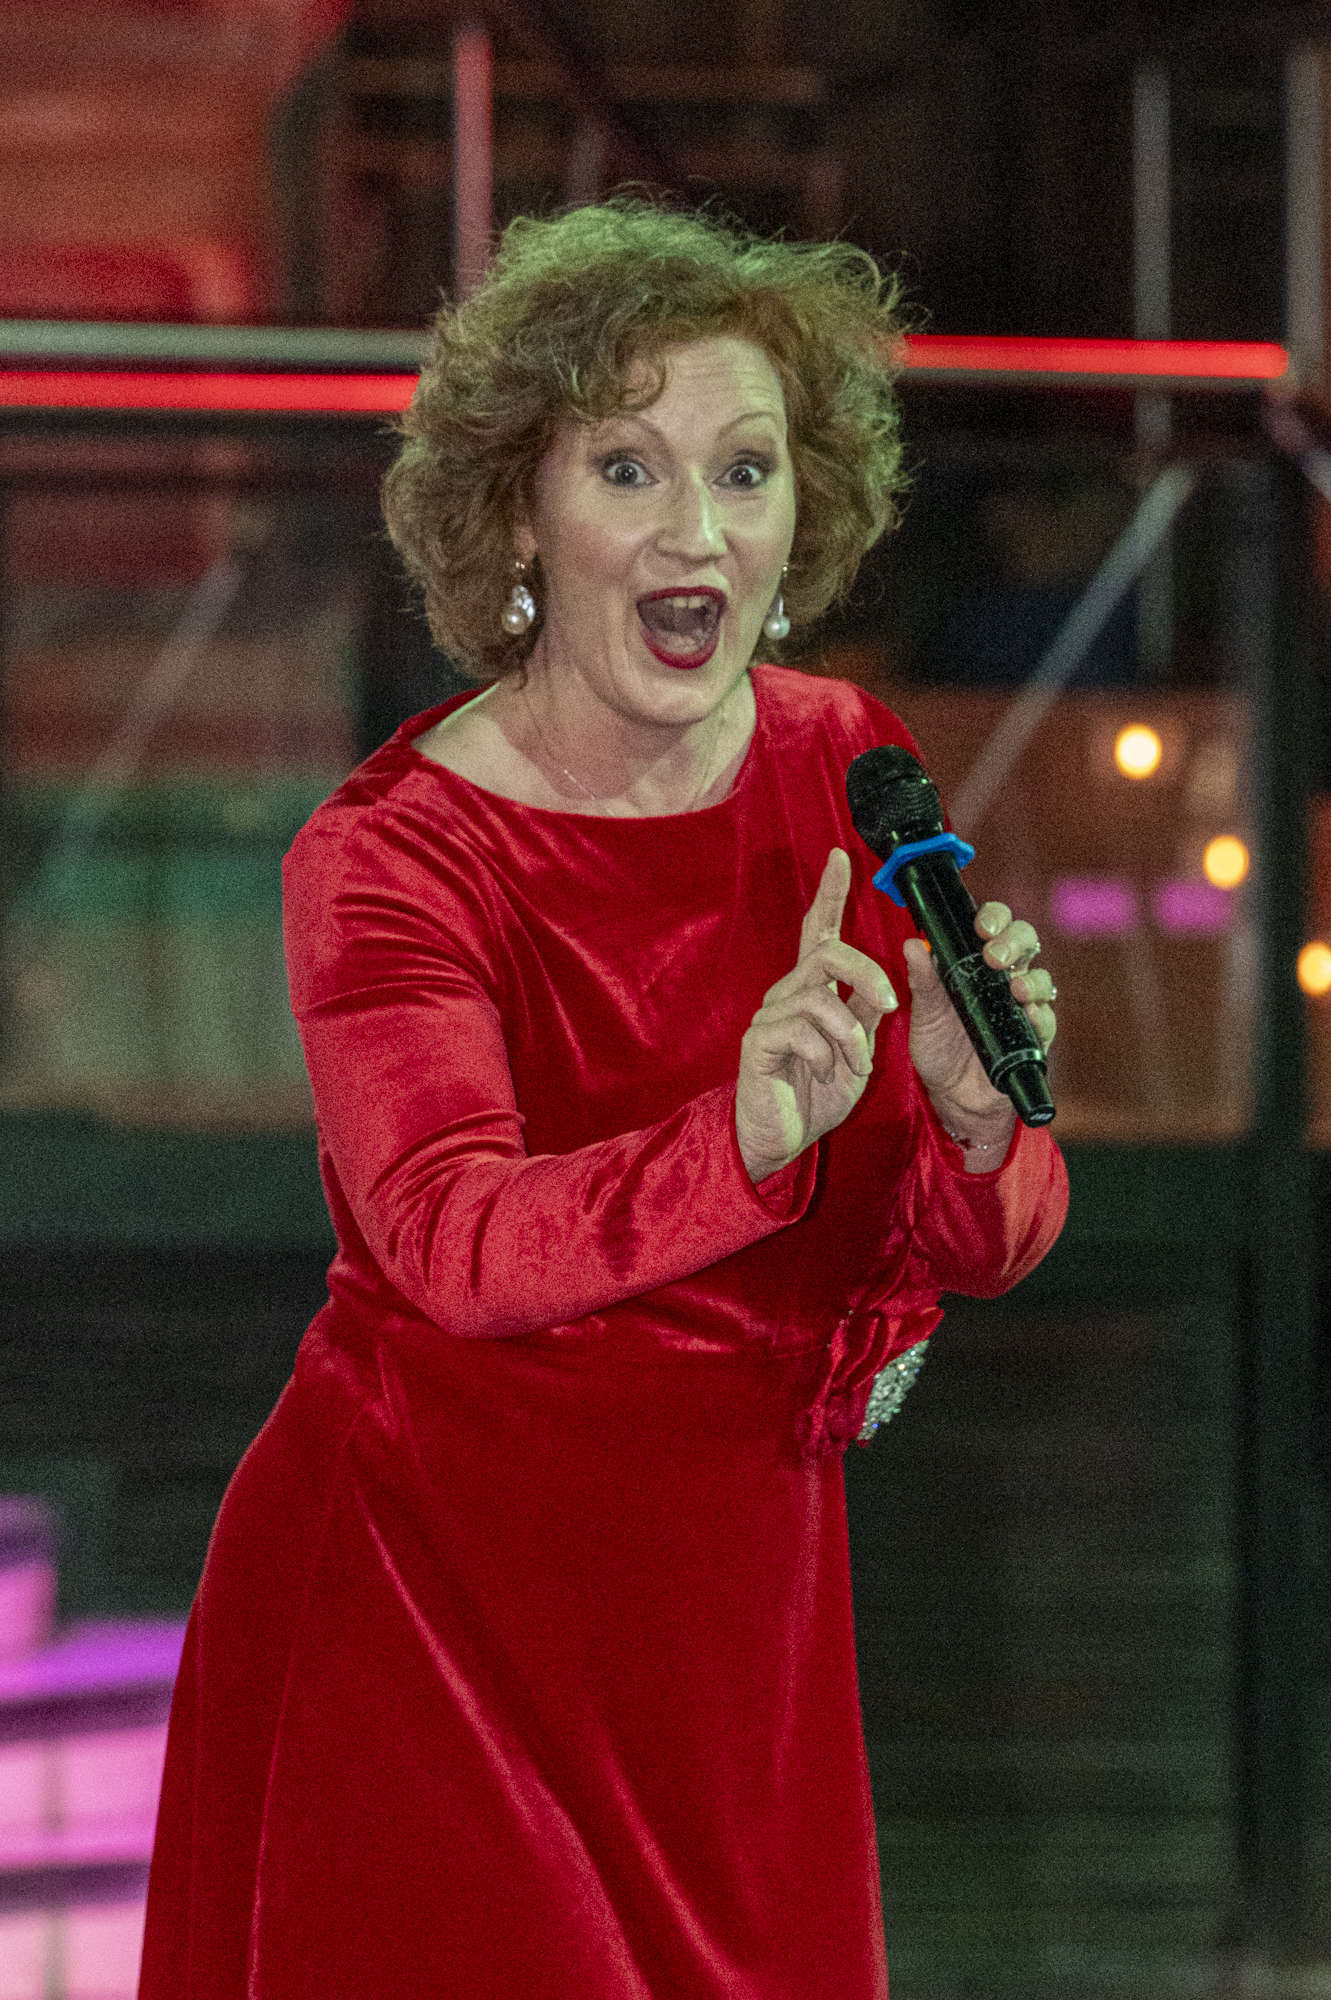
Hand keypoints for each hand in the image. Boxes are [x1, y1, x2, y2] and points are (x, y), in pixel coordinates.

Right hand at [736, 848, 897, 1181]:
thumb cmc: (816, 1095)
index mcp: (813, 991)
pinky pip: (800, 1030)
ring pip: (819, 997)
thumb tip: (889, 981)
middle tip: (891, 1006)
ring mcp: (769, 1016)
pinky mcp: (757, 1041)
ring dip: (850, 1034)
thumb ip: (866, 1014)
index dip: (829, 894)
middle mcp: (787, 994)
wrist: (781, 1139)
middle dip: (867, 974)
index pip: (820, 932)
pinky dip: (825, 1053)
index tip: (841, 858)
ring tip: (854, 1063)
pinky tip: (823, 1072)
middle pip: (827, 953)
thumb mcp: (856, 1051)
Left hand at [904, 900, 1057, 1135]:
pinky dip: (1040, 1015)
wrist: (953, 1095)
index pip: (995, 925)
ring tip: (1015, 988)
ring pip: (1041, 978)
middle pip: (1026, 942)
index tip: (981, 927)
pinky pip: (1047, 1021)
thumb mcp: (925, 1013)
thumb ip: (922, 980)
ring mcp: (1023, 1006)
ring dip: (1031, 979)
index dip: (994, 917)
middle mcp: (1005, 978)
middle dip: (1014, 941)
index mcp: (977, 963)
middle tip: (993, 957)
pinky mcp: (1035, 1037)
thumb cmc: (940, 1046)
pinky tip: (1029, 1015)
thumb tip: (911, 944)